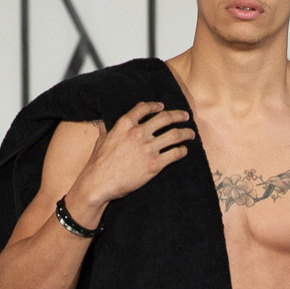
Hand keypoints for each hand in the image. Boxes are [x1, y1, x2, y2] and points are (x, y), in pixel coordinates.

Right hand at [68, 102, 195, 219]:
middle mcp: (139, 133)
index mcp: (125, 124)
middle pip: (164, 118)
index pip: (144, 108)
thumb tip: (105, 126)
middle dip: (178, 115)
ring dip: (186, 133)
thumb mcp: (102, 140)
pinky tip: (184, 150)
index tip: (162, 107)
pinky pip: (175, 154)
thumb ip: (108, 130)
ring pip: (174, 135)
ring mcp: (148, 148)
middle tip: (185, 116)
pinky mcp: (154, 164)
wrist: (100, 182)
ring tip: (191, 133)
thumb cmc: (98, 163)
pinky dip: (182, 151)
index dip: (155, 106)